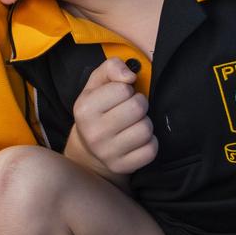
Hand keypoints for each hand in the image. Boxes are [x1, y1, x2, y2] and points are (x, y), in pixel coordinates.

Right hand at [71, 57, 157, 176]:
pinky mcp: (121, 167)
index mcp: (84, 108)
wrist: (88, 149)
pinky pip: (151, 150)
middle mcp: (93, 132)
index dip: (127, 89)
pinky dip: (149, 143)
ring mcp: (107, 152)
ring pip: (146, 129)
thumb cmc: (97, 109)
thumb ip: (112, 67)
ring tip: (133, 124)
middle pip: (138, 108)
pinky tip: (137, 140)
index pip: (124, 89)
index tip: (120, 96)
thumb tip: (130, 76)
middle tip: (131, 109)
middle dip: (140, 104)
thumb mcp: (97, 83)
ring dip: (145, 123)